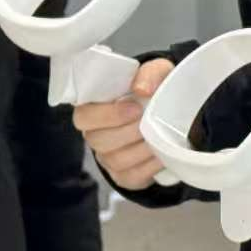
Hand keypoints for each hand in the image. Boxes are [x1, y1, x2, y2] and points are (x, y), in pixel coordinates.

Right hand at [71, 59, 172, 190]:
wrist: (167, 114)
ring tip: (156, 137)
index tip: (135, 108)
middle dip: (128, 132)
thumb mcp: (155, 73)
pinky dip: (148, 167)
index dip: (108, 115)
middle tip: (147, 122)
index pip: (84, 116)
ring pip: (115, 160)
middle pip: (98, 140)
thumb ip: (149, 73)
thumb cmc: (152, 90)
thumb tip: (142, 88)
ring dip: (140, 149)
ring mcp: (107, 157)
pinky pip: (130, 177)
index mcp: (93, 107)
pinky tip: (159, 154)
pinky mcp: (123, 175)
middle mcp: (94, 134)